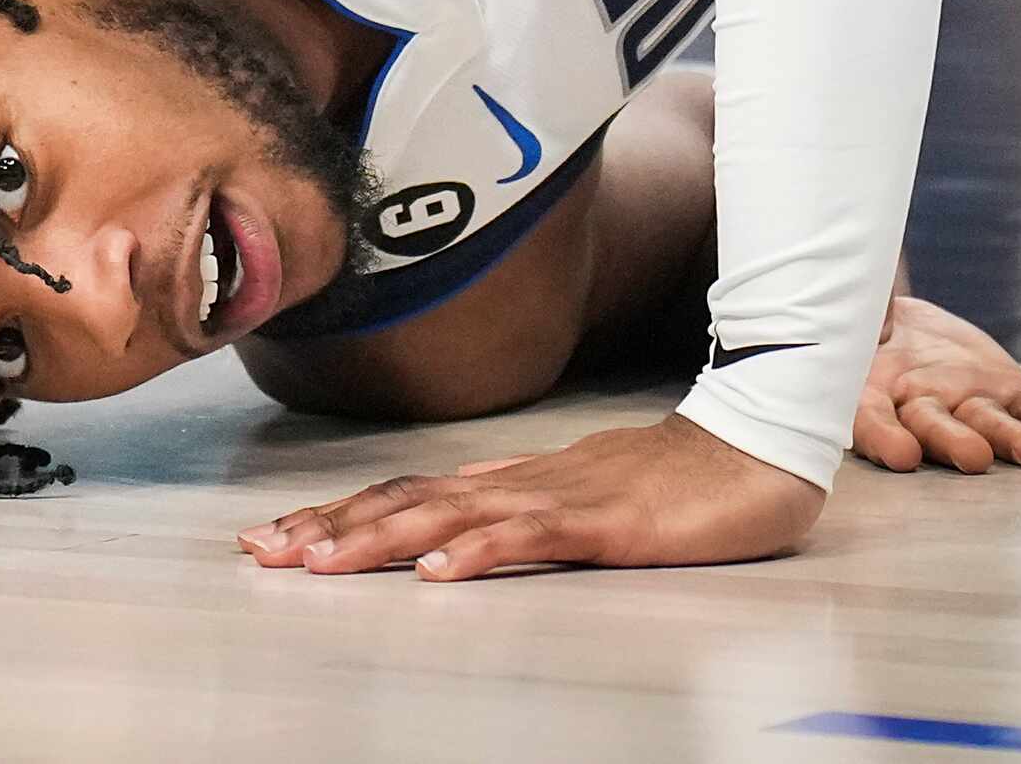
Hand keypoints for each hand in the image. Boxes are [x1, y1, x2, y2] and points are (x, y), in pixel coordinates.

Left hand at [236, 414, 822, 580]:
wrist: (756, 446)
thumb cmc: (672, 477)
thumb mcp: (579, 495)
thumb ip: (520, 505)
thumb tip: (457, 515)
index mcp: (510, 480)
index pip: (404, 491)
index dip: (338, 512)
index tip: (276, 533)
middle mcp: (517, 482)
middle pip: (405, 499)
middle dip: (329, 526)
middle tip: (264, 551)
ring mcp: (557, 497)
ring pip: (447, 515)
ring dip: (377, 540)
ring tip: (318, 564)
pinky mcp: (603, 522)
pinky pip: (529, 537)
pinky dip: (477, 553)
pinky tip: (437, 574)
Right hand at [854, 295, 1020, 472]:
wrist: (894, 331)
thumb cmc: (856, 330)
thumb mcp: (841, 317)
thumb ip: (850, 314)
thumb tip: (851, 300)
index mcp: (865, 395)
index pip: (869, 420)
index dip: (884, 438)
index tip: (901, 453)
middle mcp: (919, 410)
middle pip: (934, 427)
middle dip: (953, 442)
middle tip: (972, 457)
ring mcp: (970, 410)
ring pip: (990, 426)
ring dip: (1012, 440)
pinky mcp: (1013, 402)